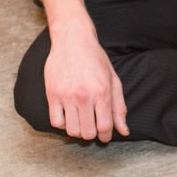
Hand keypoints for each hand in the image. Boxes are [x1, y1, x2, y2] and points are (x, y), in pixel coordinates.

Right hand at [43, 26, 128, 141]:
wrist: (73, 39)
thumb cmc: (95, 59)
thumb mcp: (113, 79)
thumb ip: (119, 107)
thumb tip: (124, 131)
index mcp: (102, 92)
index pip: (104, 127)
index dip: (106, 136)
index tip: (104, 136)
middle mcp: (84, 95)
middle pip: (88, 132)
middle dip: (92, 133)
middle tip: (92, 126)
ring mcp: (66, 95)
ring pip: (72, 130)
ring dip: (78, 130)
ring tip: (81, 120)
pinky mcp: (52, 94)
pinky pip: (56, 122)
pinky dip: (63, 124)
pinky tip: (68, 115)